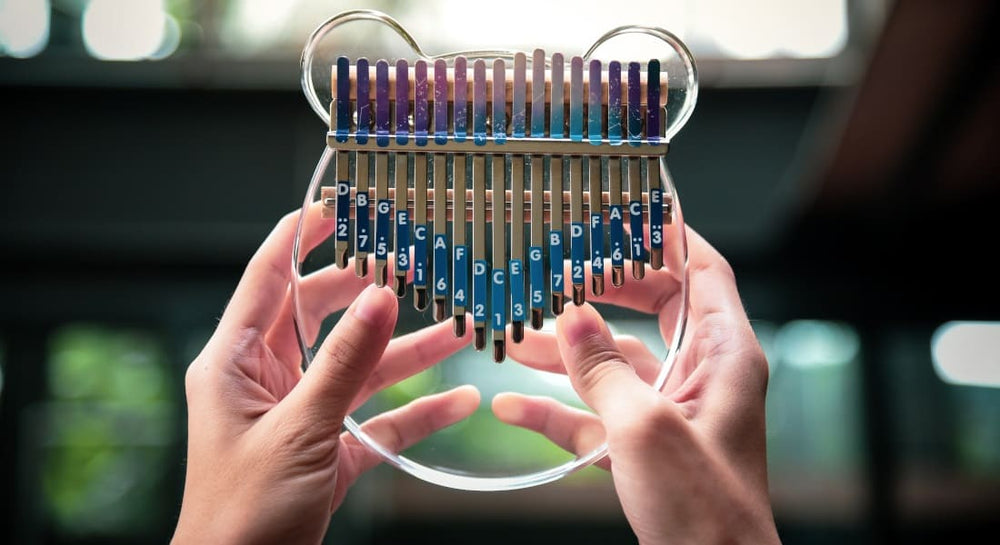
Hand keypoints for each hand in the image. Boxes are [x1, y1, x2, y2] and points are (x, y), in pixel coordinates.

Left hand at [172, 207, 476, 544]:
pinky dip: (414, 412)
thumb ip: (343, 364)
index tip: (338, 207)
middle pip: (323, 318)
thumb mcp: (298, 430)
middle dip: (371, 295)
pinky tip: (456, 402)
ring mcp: (299, 415)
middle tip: (417, 267)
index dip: (299, 237)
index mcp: (234, 362)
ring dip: (406, 352)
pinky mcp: (326, 451)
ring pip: (358, 369)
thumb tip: (380, 298)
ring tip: (457, 330)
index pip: (268, 279)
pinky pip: (375, 419)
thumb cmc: (241, 515)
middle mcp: (265, 380)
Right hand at [495, 229, 779, 544]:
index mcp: (725, 356)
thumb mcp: (646, 429)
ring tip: (513, 337)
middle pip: (652, 309)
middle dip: (600, 291)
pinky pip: (597, 412)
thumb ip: (604, 369)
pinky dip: (558, 407)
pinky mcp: (645, 446)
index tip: (624, 210)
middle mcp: (702, 375)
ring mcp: (671, 411)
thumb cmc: (705, 511)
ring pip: (615, 363)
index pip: (703, 270)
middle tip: (557, 271)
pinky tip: (512, 404)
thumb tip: (570, 319)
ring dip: (565, 352)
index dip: (668, 235)